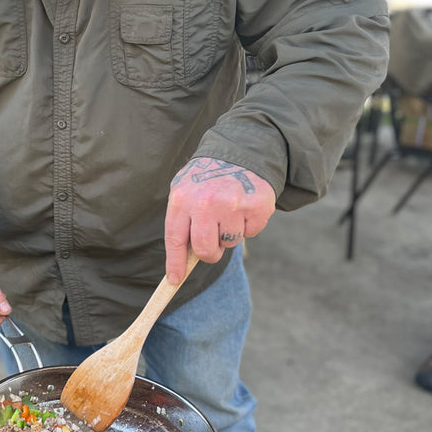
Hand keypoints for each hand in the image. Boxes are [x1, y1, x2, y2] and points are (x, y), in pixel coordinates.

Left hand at [164, 158, 275, 282]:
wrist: (240, 152)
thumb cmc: (207, 179)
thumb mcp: (185, 192)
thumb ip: (182, 222)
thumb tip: (181, 263)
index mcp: (182, 199)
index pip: (175, 239)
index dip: (175, 263)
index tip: (175, 279)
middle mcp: (206, 202)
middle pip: (205, 250)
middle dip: (209, 253)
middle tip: (213, 242)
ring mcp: (232, 204)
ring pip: (230, 243)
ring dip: (229, 234)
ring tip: (228, 211)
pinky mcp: (256, 205)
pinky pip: (251, 233)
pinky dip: (248, 225)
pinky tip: (243, 207)